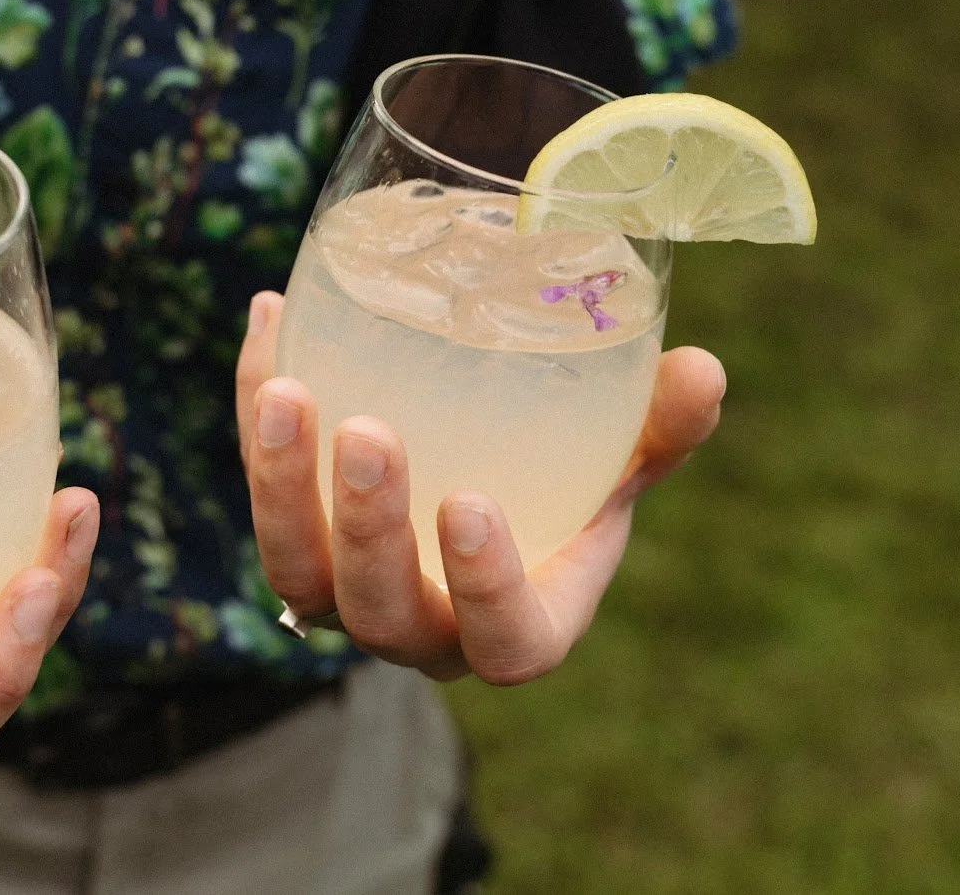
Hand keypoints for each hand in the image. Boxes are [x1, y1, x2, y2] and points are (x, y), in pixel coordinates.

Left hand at [234, 291, 724, 683]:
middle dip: (369, 529)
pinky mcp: (291, 534)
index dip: (483, 591)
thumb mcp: (622, 455)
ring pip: (295, 570)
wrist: (488, 458)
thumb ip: (661, 425)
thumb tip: (704, 372)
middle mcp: (422, 629)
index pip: (503, 643)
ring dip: (282, 483)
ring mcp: (344, 594)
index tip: (470, 504)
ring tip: (291, 389)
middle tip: (368, 431)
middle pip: (380, 611)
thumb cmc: (569, 476)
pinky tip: (270, 317)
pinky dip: (256, 406)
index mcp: (519, 626)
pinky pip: (261, 483)